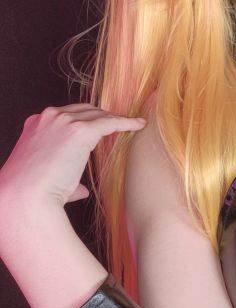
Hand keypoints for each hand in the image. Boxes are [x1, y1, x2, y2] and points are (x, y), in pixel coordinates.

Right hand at [0, 104, 145, 207]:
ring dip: (114, 119)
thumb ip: (65, 180)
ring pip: (97, 114)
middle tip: (116, 125)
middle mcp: (49, 117)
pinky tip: (138, 125)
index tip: (96, 128)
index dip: (83, 122)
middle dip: (100, 117)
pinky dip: (126, 123)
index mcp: (35, 125)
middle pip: (83, 110)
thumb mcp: (43, 180)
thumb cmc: (31, 194)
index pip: (65, 116)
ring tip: (130, 125)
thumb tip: (81, 191)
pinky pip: (110, 122)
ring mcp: (64, 121)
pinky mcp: (80, 131)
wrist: (25, 197)